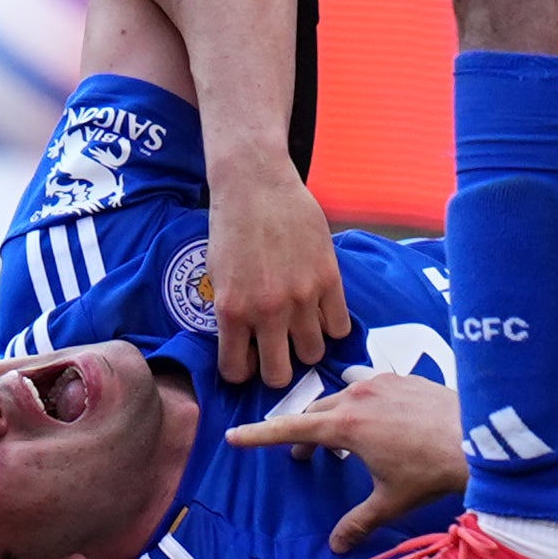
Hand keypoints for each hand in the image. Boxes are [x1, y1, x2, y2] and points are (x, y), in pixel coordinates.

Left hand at [201, 153, 348, 388]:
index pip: (237, 372)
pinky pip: (340, 326)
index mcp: (232, 311)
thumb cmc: (230, 227)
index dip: (241, 369)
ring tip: (299, 327)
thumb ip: (233, 316)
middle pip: (280, 375)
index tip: (246, 358)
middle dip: (276, 367)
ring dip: (305, 345)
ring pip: (314, 354)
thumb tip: (247, 349)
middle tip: (275, 350)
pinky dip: (330, 325)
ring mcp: (302, 296)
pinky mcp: (329, 279)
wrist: (256, 184)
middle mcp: (268, 310)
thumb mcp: (217, 277)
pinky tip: (319, 311)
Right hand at [231, 367, 466, 553]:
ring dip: (334, 412)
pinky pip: (369, 383)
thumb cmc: (429, 471)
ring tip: (344, 436)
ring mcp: (380, 381)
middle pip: (315, 411)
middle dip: (305, 434)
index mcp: (344, 425)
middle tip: (306, 458)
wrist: (476, 437)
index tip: (233, 436)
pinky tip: (381, 415)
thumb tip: (335, 546)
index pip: (289, 429)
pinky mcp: (402, 376)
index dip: (259, 435)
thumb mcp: (390, 501)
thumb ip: (358, 522)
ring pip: (341, 392)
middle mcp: (356, 396)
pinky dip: (362, 398)